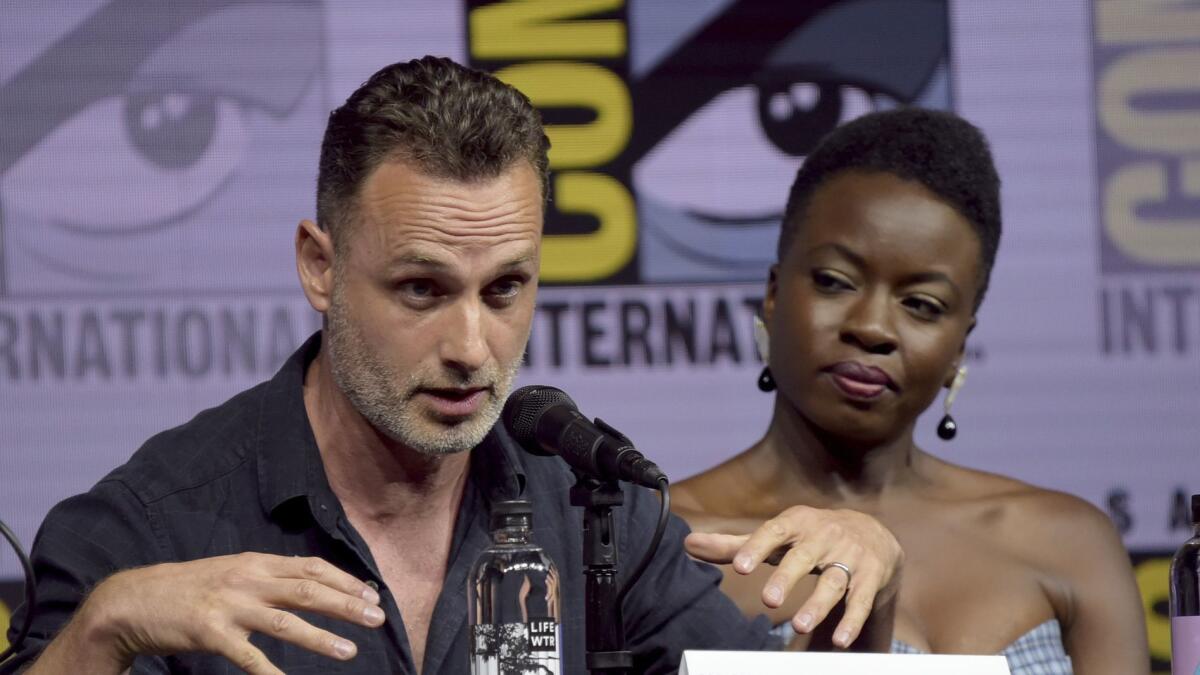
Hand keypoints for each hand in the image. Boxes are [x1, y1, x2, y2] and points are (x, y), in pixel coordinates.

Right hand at [51, 553, 383, 674]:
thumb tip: (310, 584)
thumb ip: (268, 577)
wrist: (135, 600)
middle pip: (308, 589)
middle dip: (347, 604)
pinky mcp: (210, 631)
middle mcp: (248, 579)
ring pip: (285, 622)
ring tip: (350, 651)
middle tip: (378, 617)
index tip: (372, 595)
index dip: (345, 581)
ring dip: (321, 638)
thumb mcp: (233, 571)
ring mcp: (229, 605)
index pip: (312, 567)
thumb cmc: (190, 589)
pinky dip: (270, 672)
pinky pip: (248, 656)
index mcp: (257, 562)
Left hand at [684, 506, 901, 647]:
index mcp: (796, 523)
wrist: (872, 532)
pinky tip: (840, 641)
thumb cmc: (808, 536)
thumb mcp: (776, 536)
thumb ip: (734, 544)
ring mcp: (849, 557)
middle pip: (805, 557)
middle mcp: (823, 537)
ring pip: (835, 581)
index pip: (774, 531)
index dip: (756, 546)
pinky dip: (852, 620)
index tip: (739, 566)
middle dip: (788, 577)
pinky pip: (861, 601)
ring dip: (818, 605)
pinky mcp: (870, 578)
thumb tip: (688, 543)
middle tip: (769, 600)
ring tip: (800, 626)